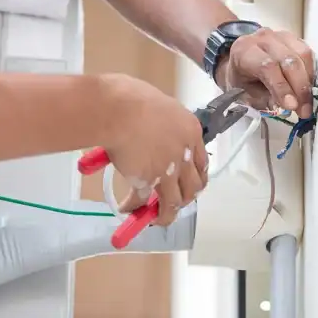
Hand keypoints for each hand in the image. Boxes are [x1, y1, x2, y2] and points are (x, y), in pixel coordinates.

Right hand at [99, 73, 208, 225]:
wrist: (115, 109)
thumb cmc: (129, 98)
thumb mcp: (157, 105)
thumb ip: (161, 124)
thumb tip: (150, 132)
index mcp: (190, 131)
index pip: (202, 161)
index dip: (195, 176)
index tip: (187, 183)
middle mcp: (185, 153)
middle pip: (195, 186)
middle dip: (185, 198)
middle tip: (172, 202)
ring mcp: (168, 170)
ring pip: (175, 202)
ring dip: (166, 214)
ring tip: (155, 218)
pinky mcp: (148, 182)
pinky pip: (142, 202)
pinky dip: (135, 209)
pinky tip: (127, 210)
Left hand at [219, 28, 316, 118]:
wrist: (241, 61)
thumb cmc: (242, 79)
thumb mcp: (246, 93)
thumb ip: (266, 99)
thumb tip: (288, 105)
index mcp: (245, 51)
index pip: (268, 66)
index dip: (282, 87)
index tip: (291, 106)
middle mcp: (263, 39)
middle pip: (289, 60)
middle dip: (300, 88)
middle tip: (304, 110)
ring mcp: (281, 36)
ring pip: (303, 55)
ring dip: (308, 82)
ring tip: (308, 102)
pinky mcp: (294, 39)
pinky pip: (309, 54)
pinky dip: (311, 74)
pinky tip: (309, 88)